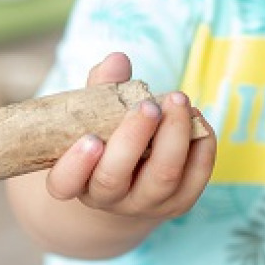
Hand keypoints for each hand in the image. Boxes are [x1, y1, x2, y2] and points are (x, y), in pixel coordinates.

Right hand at [45, 52, 216, 220]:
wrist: (134, 177)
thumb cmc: (106, 136)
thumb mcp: (95, 113)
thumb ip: (101, 87)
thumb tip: (118, 60)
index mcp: (75, 180)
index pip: (63, 184)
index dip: (75, 165)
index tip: (90, 139)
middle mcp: (106, 199)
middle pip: (114, 179)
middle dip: (133, 138)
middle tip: (148, 105)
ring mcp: (144, 204)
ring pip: (161, 178)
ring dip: (174, 135)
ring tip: (178, 100)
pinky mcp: (178, 203)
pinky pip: (195, 178)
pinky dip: (201, 145)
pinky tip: (195, 117)